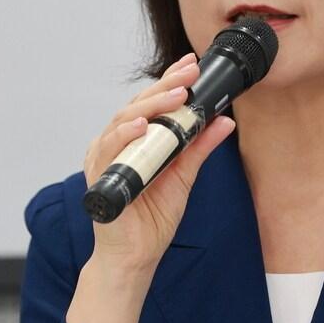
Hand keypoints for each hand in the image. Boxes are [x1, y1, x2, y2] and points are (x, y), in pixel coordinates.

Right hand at [81, 51, 235, 278]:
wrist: (136, 257)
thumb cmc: (152, 219)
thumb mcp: (184, 176)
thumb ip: (199, 147)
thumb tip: (224, 122)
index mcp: (136, 141)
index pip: (153, 103)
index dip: (171, 82)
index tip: (192, 65)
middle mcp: (118, 144)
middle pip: (139, 105)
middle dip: (166, 86)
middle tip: (189, 73)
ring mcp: (106, 157)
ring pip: (124, 120)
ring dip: (151, 106)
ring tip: (176, 95)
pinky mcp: (99, 175)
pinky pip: (109, 149)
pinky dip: (124, 135)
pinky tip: (142, 125)